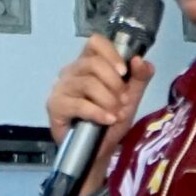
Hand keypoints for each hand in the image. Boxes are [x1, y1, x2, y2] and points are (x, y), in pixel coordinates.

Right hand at [45, 34, 155, 195]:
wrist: (97, 152)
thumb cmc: (110, 121)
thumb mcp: (130, 98)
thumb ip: (139, 78)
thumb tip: (140, 60)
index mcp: (88, 64)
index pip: (95, 42)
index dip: (111, 53)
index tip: (124, 72)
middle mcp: (71, 71)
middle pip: (93, 63)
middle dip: (115, 84)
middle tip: (123, 101)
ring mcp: (61, 88)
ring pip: (88, 83)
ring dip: (108, 100)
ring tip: (116, 114)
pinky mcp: (55, 106)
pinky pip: (79, 104)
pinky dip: (98, 112)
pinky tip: (108, 120)